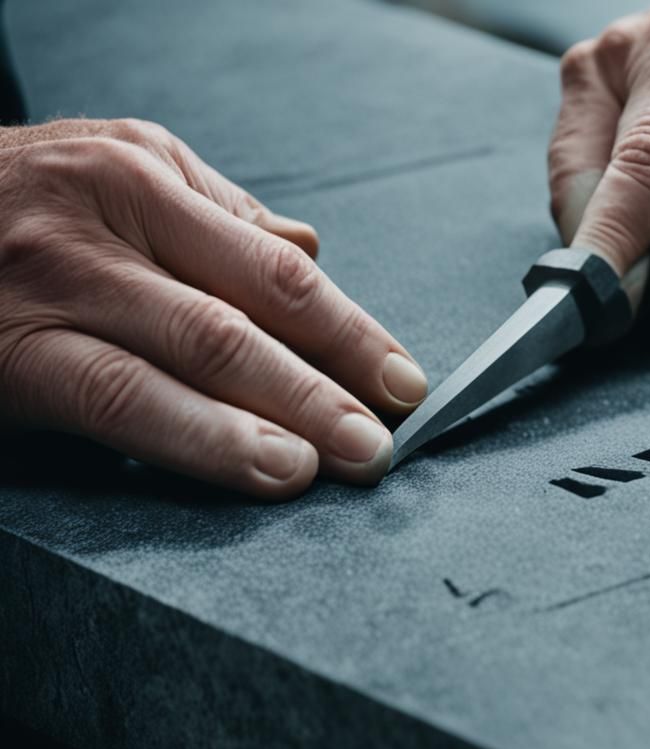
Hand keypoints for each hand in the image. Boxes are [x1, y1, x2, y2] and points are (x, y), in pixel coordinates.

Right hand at [0, 119, 427, 498]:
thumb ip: (217, 217)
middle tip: (385, 442)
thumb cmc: (21, 203)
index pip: (274, 268)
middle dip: (328, 385)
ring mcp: (50, 288)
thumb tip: (309, 252)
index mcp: (144, 175)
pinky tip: (252, 467)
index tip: (404, 382)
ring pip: (188, 357)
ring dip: (276, 420)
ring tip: (334, 464)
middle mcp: (101, 222)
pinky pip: (114, 401)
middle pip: (244, 314)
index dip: (350, 332)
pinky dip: (196, 437)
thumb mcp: (120, 175)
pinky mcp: (8, 355)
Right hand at [549, 0, 649, 319]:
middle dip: (621, 248)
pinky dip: (621, 220)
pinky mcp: (587, 104)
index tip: (605, 308)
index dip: (618, 242)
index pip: (643, 163)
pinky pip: (581, 187)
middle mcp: (627, 50)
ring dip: (624, 234)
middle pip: (587, 179)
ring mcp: (598, 74)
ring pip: (574, 190)